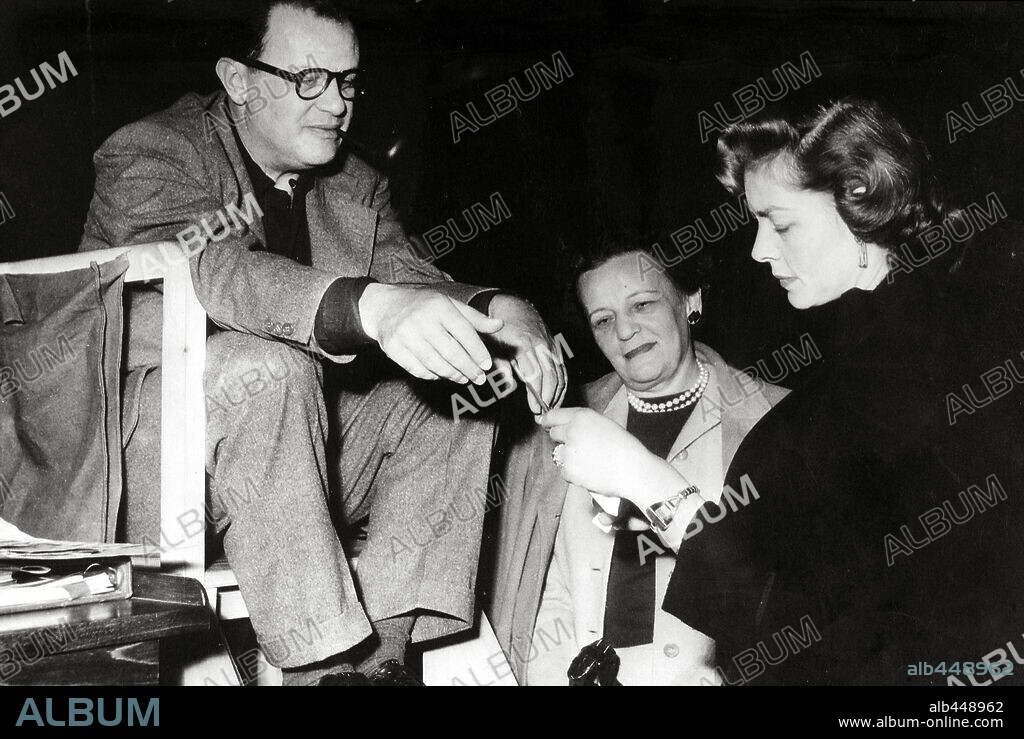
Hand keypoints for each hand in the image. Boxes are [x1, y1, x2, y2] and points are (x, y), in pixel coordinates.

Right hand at [359, 283, 503, 382]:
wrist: (385, 307)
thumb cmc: (425, 307)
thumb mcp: (450, 305)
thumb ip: (475, 319)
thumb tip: (500, 325)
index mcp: (439, 306)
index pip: (464, 333)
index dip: (478, 351)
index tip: (487, 365)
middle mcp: (421, 320)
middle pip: (451, 352)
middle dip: (468, 368)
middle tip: (479, 378)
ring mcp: (405, 335)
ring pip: (436, 364)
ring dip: (453, 375)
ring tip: (463, 378)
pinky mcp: (393, 349)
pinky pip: (418, 370)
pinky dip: (433, 376)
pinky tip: (442, 375)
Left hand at [487, 294, 566, 413]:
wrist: (515, 309)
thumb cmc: (501, 331)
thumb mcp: (494, 347)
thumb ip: (500, 367)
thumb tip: (507, 386)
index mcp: (525, 345)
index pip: (535, 374)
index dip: (536, 394)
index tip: (534, 409)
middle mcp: (542, 346)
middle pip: (551, 376)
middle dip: (548, 398)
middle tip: (543, 414)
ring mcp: (551, 347)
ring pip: (560, 374)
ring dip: (557, 394)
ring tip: (551, 410)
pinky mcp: (556, 349)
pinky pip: (563, 370)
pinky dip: (562, 385)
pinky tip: (557, 398)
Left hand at [541, 407, 691, 506]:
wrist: (633, 469)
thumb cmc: (624, 446)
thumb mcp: (604, 424)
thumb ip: (584, 423)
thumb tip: (568, 428)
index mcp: (581, 416)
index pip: (553, 415)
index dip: (548, 421)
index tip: (545, 424)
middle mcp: (571, 431)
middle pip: (553, 434)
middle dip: (562, 440)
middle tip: (577, 447)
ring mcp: (568, 451)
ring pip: (558, 454)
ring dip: (568, 458)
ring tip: (588, 462)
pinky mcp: (569, 470)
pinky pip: (564, 472)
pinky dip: (574, 474)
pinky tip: (590, 473)